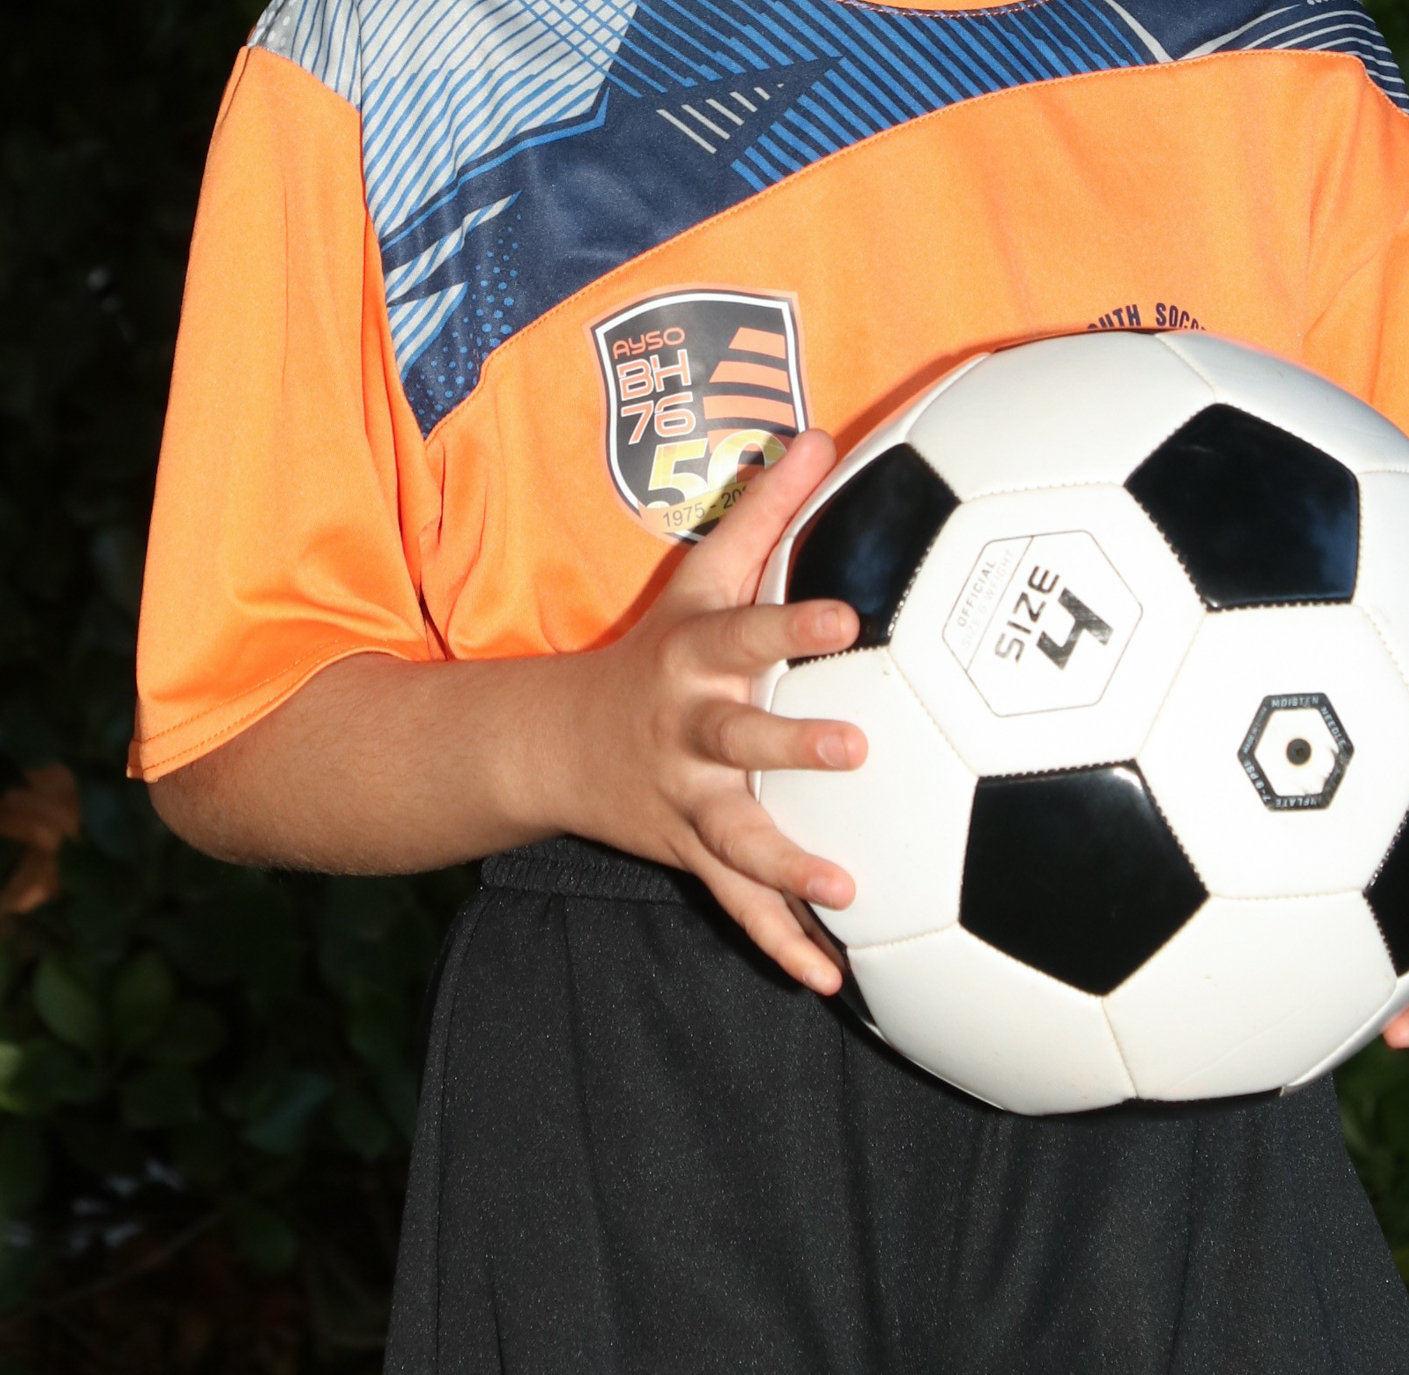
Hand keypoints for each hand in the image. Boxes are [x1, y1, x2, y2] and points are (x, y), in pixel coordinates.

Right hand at [546, 429, 862, 994]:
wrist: (553, 743)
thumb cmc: (657, 646)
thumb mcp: (701, 572)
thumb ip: (765, 508)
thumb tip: (823, 430)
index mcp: (696, 657)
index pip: (748, 630)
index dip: (793, 622)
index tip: (850, 616)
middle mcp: (690, 729)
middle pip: (741, 737)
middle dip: (792, 741)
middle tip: (855, 745)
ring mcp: (688, 799)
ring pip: (739, 835)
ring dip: (791, 862)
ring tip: (846, 888)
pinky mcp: (693, 852)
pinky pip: (739, 904)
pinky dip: (781, 941)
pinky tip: (832, 978)